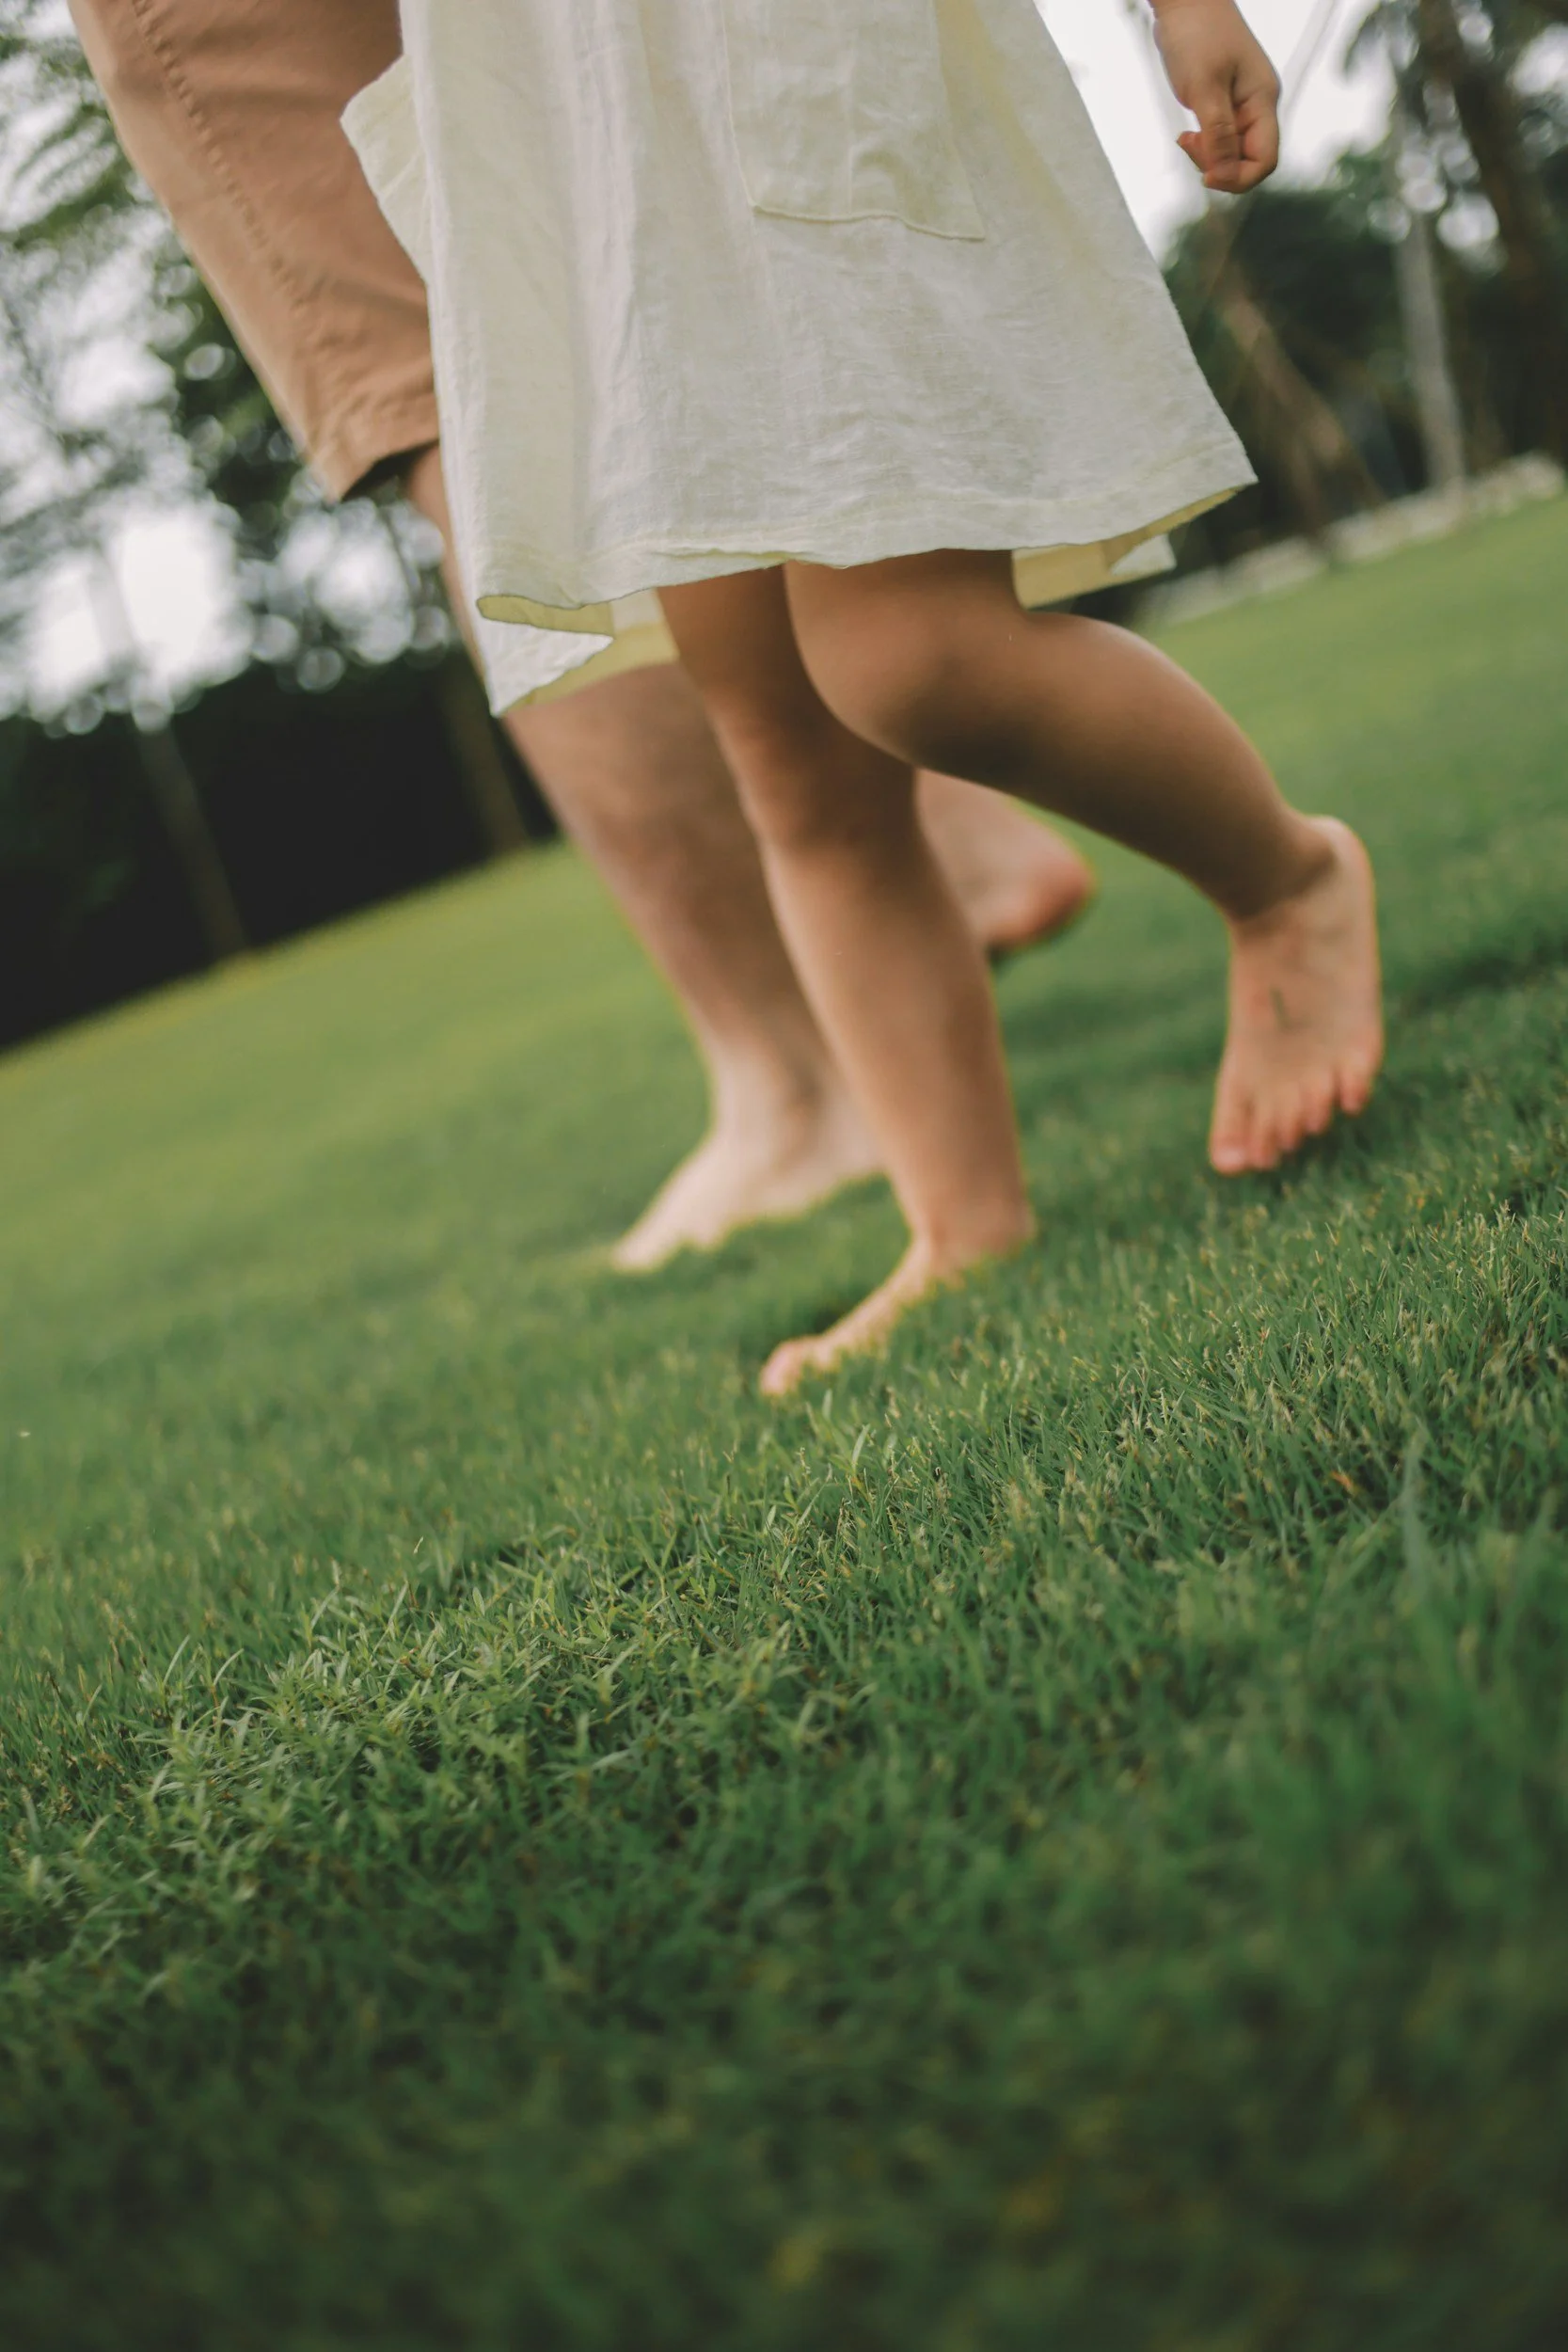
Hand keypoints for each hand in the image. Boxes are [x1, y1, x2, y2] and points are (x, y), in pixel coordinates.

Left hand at [1152, 0, 1280, 194]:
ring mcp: (1242, 104)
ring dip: (1208, 156)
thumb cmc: (1196, 35)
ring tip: (1185, 138)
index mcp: (1262, 100)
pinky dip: (1204, 144)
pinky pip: (1221, 138)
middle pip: (1248, 160)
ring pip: (1232, 152)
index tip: (1206, 177)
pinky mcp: (1224, 101)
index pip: (1265, 159)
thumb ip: (1217, 133)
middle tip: (1189, 144)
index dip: (1238, 177)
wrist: (1186, 0)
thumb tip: (1224, 174)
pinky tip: (1187, 134)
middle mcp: (1258, 105)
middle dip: (1219, 167)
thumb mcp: (1204, 88)